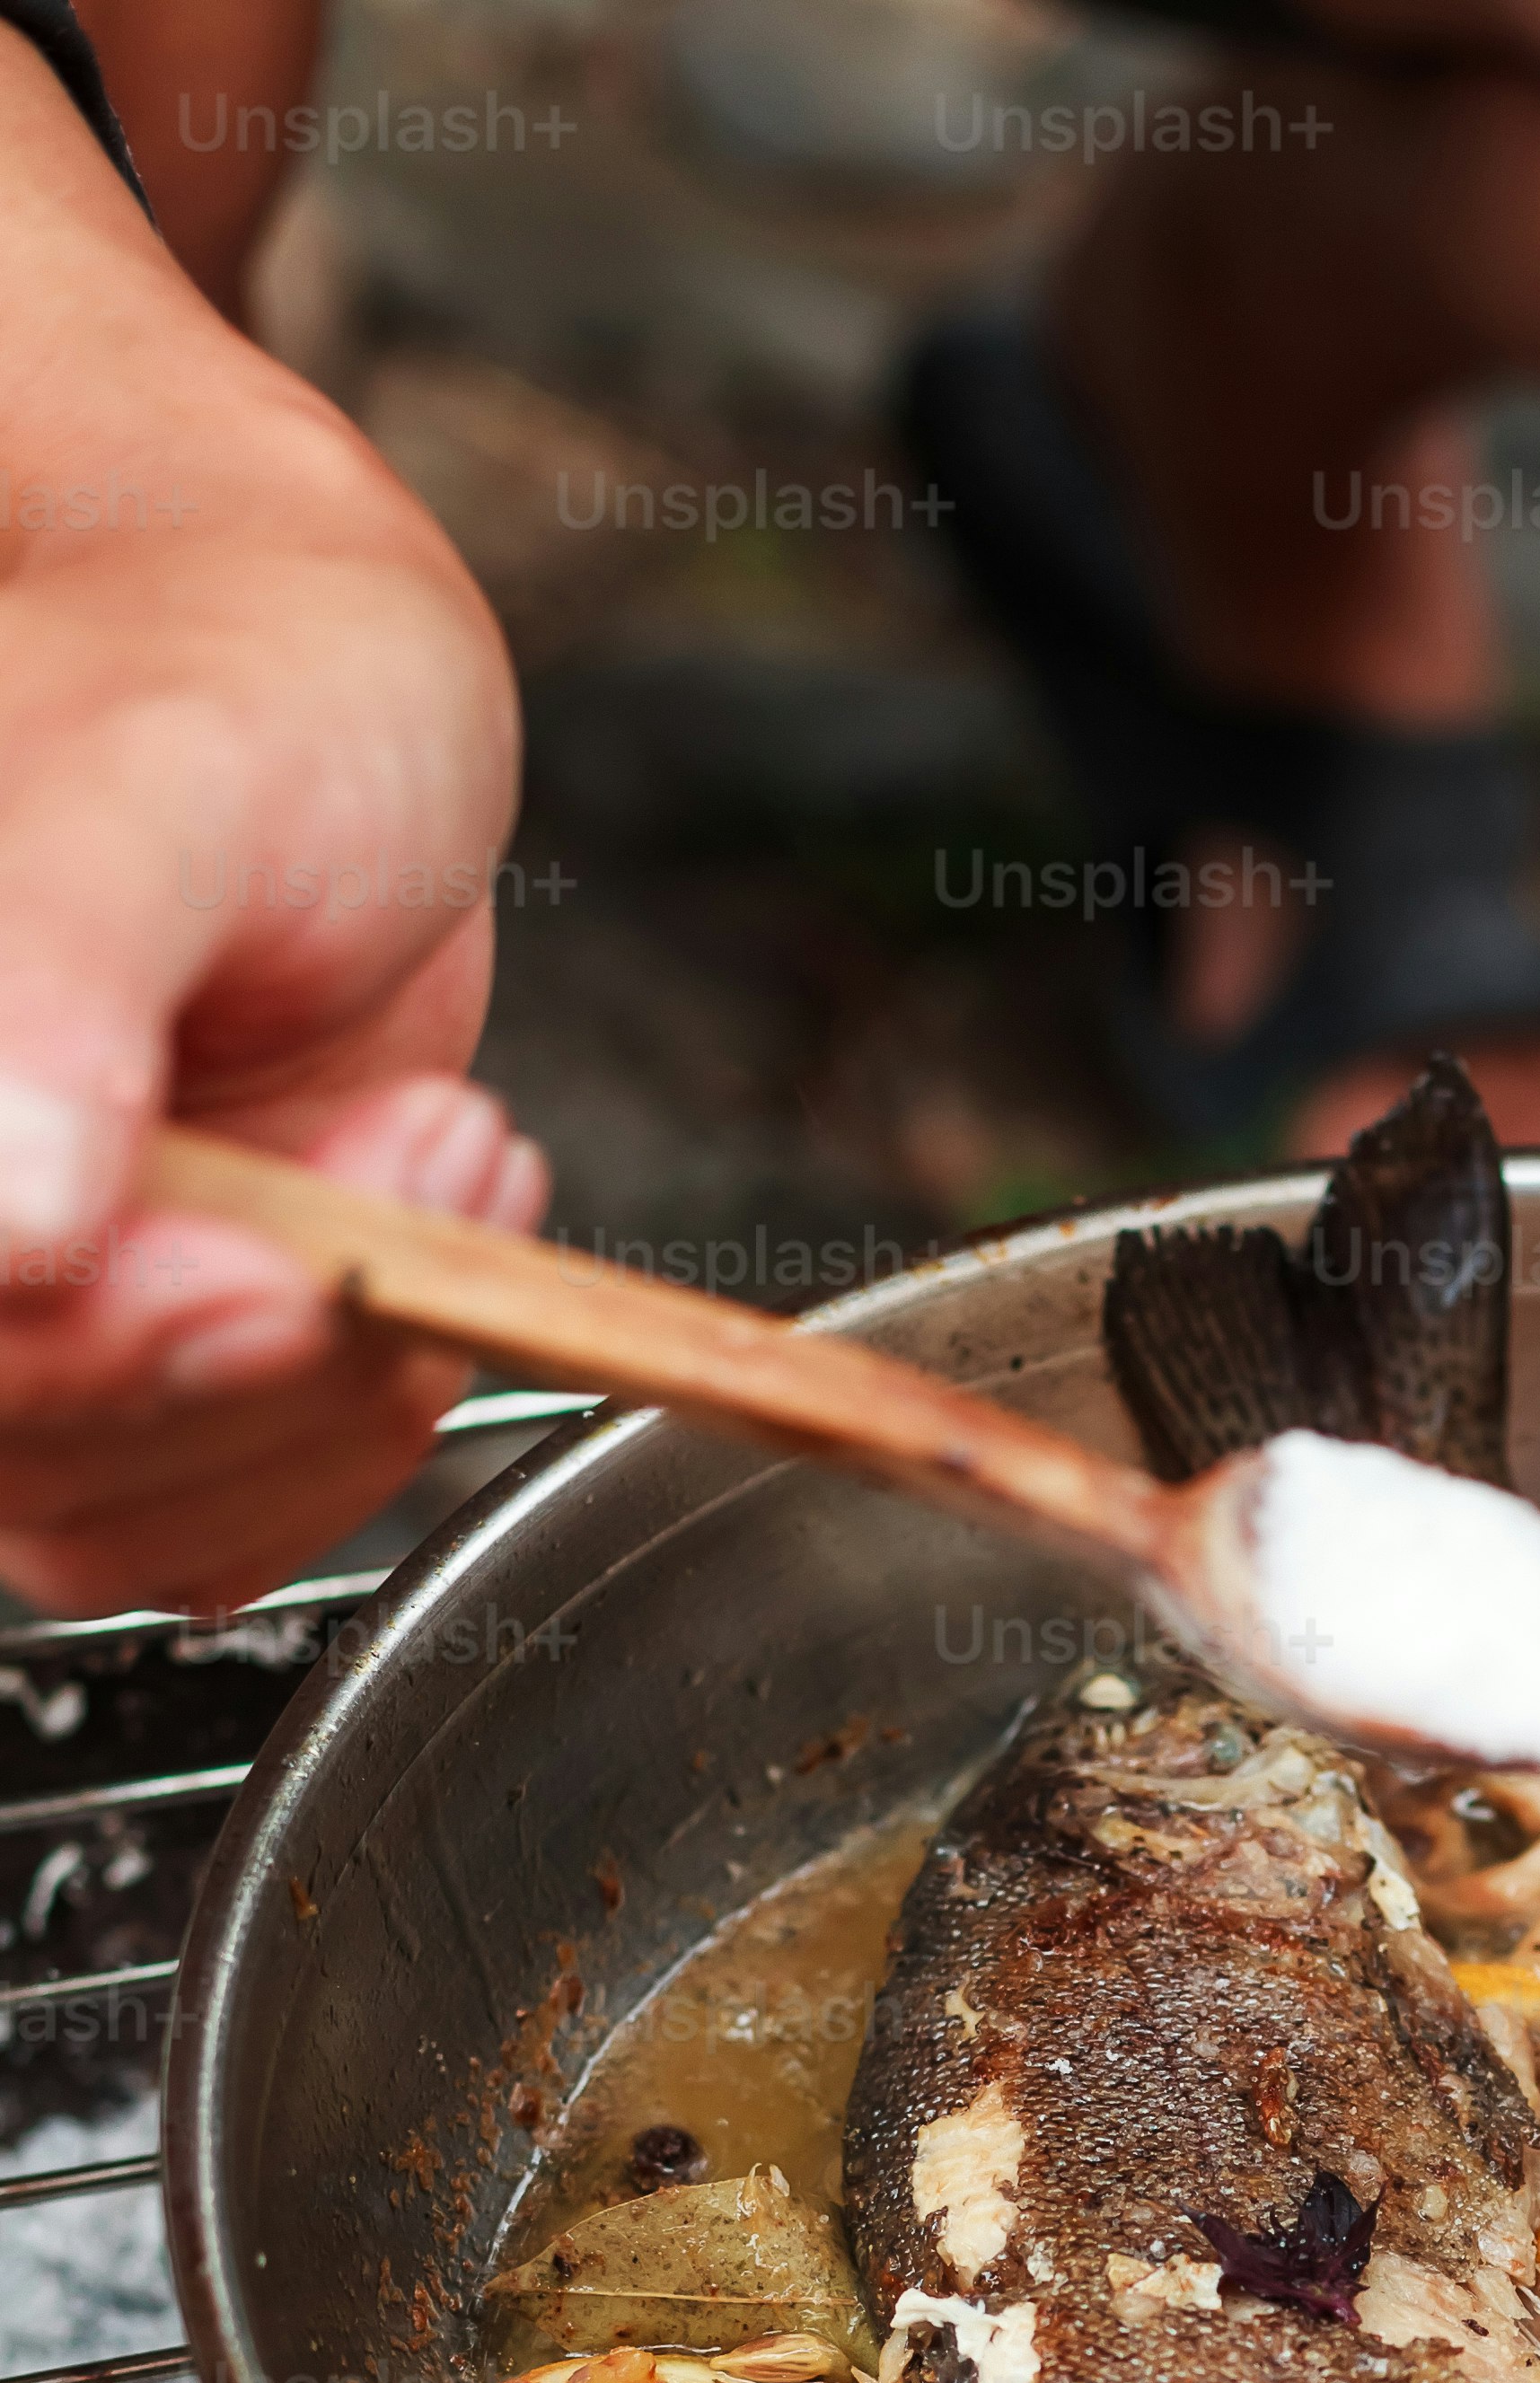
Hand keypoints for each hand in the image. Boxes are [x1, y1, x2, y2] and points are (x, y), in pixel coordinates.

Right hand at [0, 47, 540, 1612]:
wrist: (318, 672)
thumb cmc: (223, 659)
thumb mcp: (156, 768)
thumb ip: (59, 962)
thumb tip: (15, 1216)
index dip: (105, 1346)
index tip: (283, 1269)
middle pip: (37, 1442)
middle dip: (273, 1336)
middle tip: (429, 1144)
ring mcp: (18, 1298)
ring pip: (126, 1508)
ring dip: (340, 1378)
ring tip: (443, 1147)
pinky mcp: (132, 1345)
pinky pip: (213, 1513)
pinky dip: (357, 1421)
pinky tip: (427, 1229)